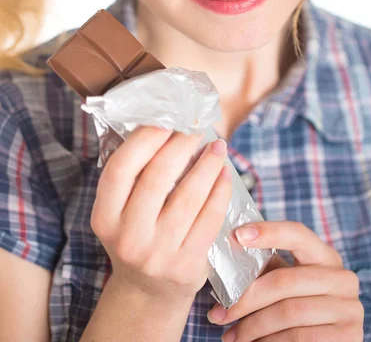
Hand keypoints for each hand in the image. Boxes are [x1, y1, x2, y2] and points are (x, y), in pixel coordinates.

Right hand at [90, 126, 231, 303]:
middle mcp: (127, 237)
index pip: (120, 168)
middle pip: (157, 178)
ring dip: (207, 164)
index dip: (145, 139)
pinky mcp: (187, 265)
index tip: (168, 119)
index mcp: (104, 217)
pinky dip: (220, 190)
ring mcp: (157, 254)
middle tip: (197, 128)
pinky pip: (210, 218)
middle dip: (181, 145)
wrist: (149, 292)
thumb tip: (167, 125)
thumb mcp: (121, 212)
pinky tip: (225, 173)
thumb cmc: (138, 236)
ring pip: (188, 196)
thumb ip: (134, 177)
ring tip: (218, 146)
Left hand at [207, 221, 363, 341]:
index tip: (237, 235)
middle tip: (218, 314)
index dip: (268, 232)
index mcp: (326, 256)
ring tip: (231, 336)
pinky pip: (298, 338)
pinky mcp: (348, 337)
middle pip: (284, 280)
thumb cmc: (298, 309)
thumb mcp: (287, 283)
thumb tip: (227, 256)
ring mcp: (349, 309)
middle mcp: (343, 278)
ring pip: (288, 313)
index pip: (298, 234)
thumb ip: (266, 268)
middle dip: (246, 299)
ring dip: (252, 327)